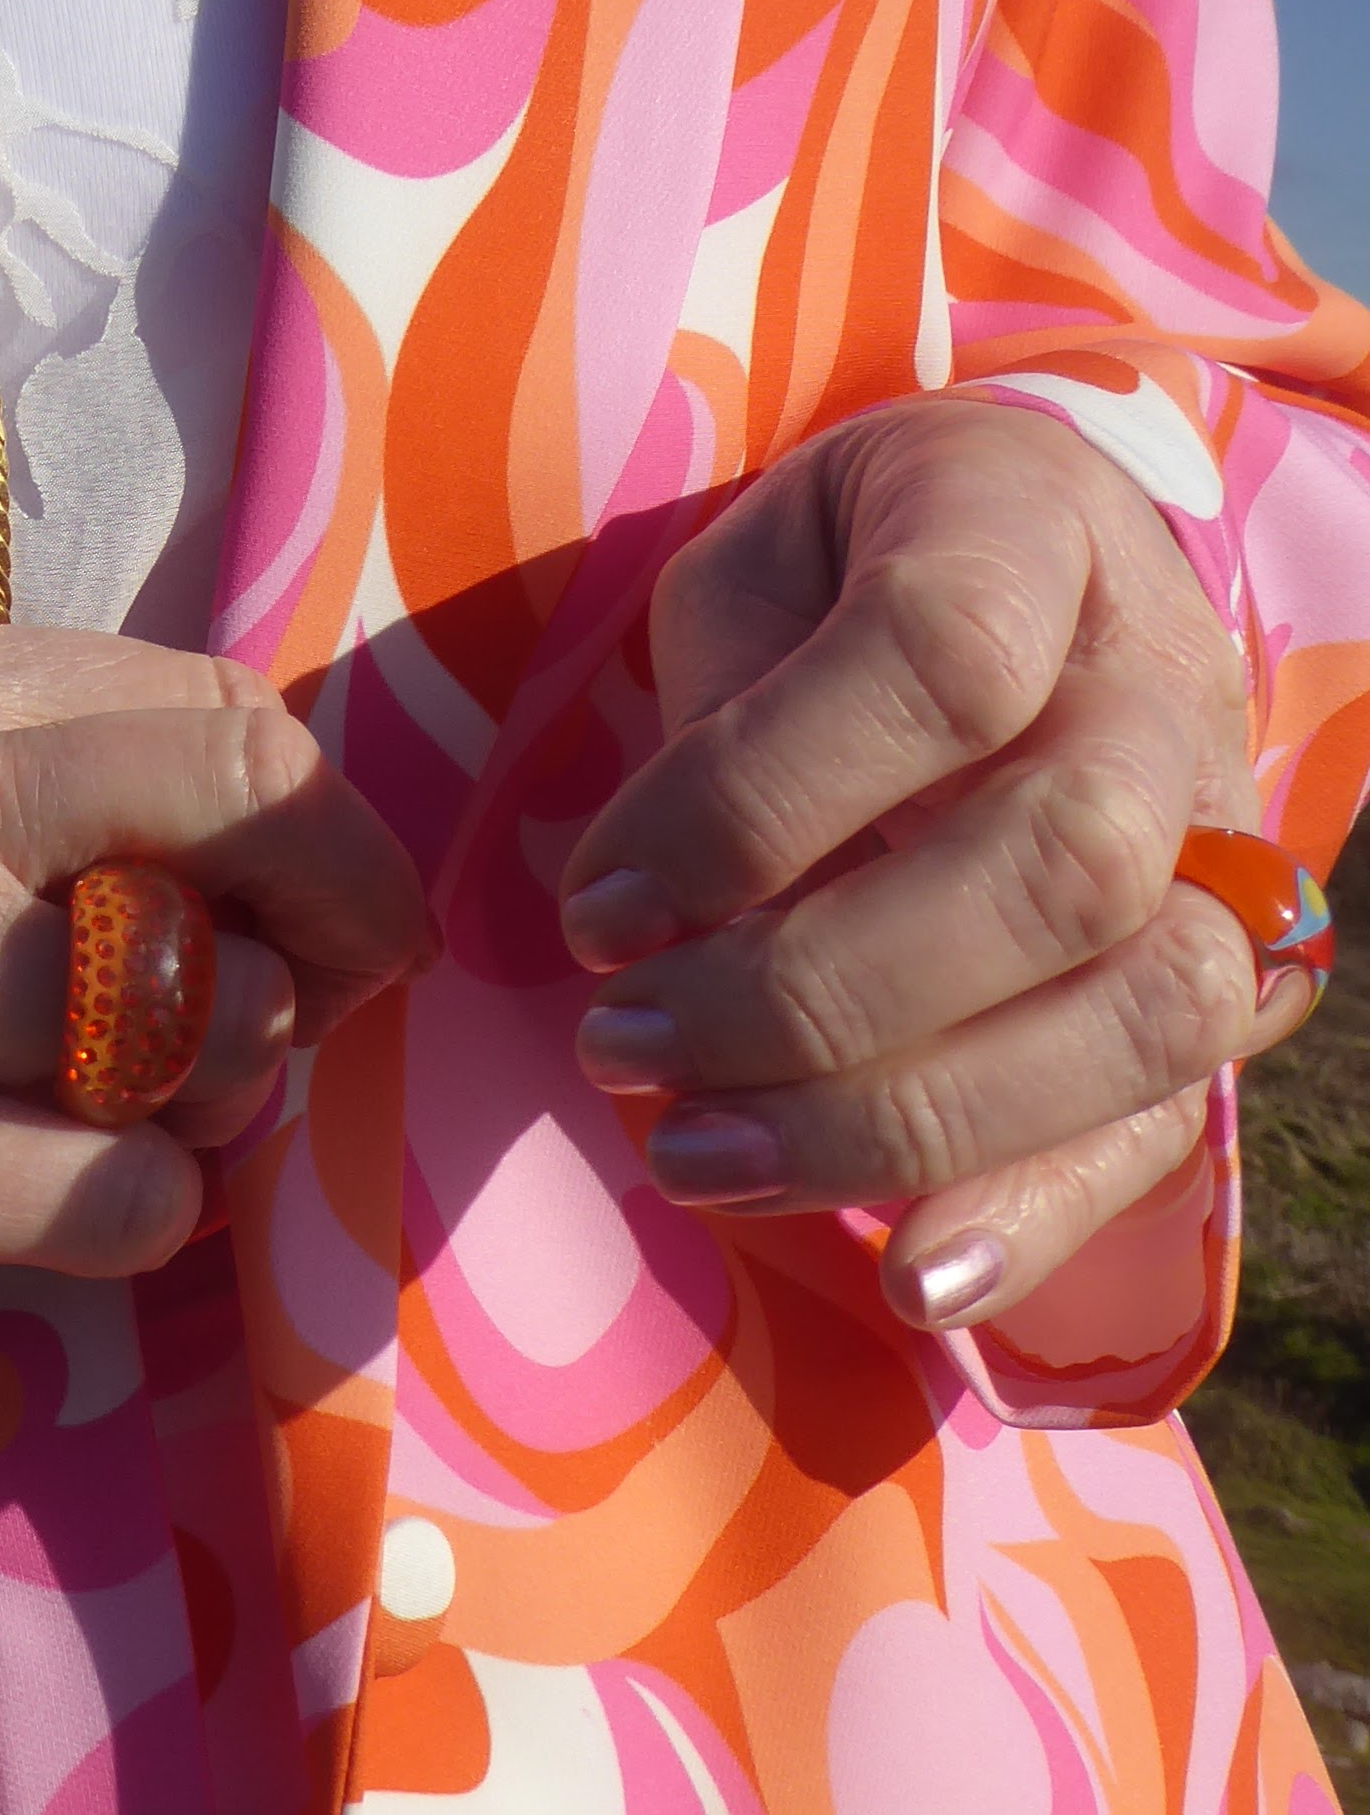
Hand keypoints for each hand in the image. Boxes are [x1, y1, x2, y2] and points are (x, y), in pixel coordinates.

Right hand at [0, 609, 430, 1330]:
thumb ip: (2, 761)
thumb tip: (253, 825)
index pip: (206, 704)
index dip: (313, 817)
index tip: (321, 900)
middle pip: (240, 810)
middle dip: (338, 918)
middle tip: (310, 1009)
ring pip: (201, 1024)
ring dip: (214, 1093)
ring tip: (127, 1116)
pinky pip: (122, 1196)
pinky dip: (139, 1213)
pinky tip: (57, 1207)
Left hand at [557, 398, 1316, 1335]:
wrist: (1026, 572)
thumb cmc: (838, 581)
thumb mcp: (749, 579)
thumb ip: (718, 722)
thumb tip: (651, 922)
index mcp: (1032, 532)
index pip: (937, 659)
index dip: (751, 800)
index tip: (596, 908)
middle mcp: (1161, 690)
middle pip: (1061, 862)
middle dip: (812, 993)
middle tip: (618, 1047)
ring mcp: (1218, 845)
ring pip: (1140, 1009)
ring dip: (899, 1119)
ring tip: (696, 1155)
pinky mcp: (1216, 986)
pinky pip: (1166, 1124)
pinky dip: (1037, 1218)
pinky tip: (912, 1281)